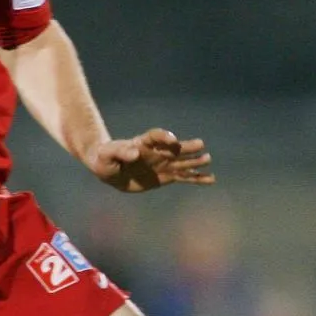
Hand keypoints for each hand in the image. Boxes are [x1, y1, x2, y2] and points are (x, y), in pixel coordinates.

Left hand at [89, 128, 213, 193]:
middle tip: (200, 145)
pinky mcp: (167, 176)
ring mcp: (164, 164)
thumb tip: (134, 153)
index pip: (155, 136)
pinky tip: (210, 179)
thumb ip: (120, 152)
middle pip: (174, 148)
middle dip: (186, 147)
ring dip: (194, 161)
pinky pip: (185, 177)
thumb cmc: (105, 158)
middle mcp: (157, 152)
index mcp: (142, 143)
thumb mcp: (107, 155)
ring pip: (182, 162)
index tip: (173, 141)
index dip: (164, 137)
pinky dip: (197, 178)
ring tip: (207, 160)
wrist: (109, 170)